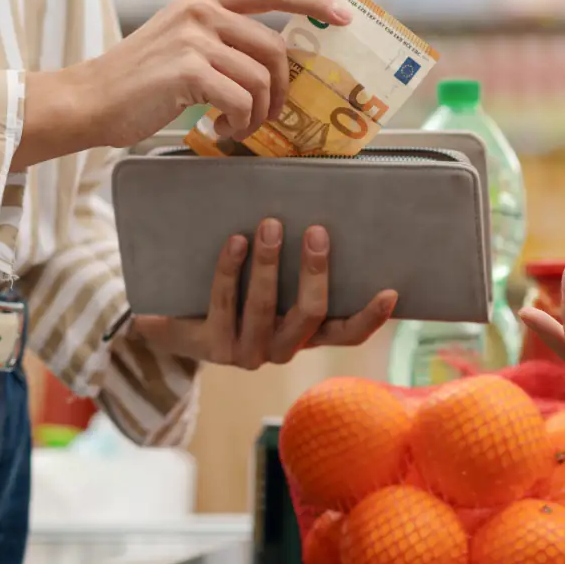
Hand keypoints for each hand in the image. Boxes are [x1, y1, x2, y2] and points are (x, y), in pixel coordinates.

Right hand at [15, 0, 352, 168]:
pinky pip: (243, 100)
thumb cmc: (142, 83)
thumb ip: (226, 41)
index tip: (343, 16)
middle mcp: (201, 9)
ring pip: (263, 79)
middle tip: (263, 115)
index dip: (312, 1)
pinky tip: (219, 126)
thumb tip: (280, 64)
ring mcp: (194, 36)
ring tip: (236, 124)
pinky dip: (240, 122)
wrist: (90, 101)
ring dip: (259, 113)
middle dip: (280, 91)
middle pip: (276, 50)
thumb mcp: (185, 45)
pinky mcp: (188, 68)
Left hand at [130, 220, 396, 368]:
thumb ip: (298, 266)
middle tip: (317, 231)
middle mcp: (281, 350)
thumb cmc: (235, 294)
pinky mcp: (213, 346)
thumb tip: (324, 211)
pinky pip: (225, 302)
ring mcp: (247, 352)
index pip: (346, 334)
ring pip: (265, 307)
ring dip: (269, 263)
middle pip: (309, 315)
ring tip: (269, 225)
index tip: (390, 291)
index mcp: (304, 336)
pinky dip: (231, 269)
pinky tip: (236, 241)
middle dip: (315, 271)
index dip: (370, 318)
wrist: (175, 324)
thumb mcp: (272, 284)